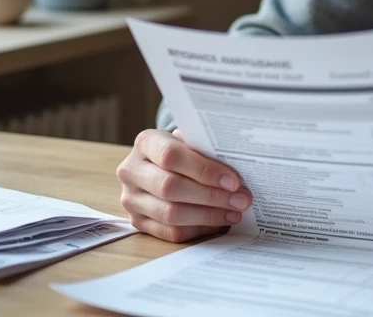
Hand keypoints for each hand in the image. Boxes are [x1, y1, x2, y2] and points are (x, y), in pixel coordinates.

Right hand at [117, 128, 252, 242]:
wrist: (158, 164)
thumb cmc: (182, 150)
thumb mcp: (190, 140)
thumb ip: (205, 149)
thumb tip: (239, 164)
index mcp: (145, 143)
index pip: (171, 155)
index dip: (204, 170)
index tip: (234, 180)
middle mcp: (131, 171)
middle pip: (170, 188)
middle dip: (211, 196)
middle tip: (241, 199)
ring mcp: (131, 200)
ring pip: (170, 214)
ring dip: (208, 215)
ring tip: (234, 213)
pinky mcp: (138, 223)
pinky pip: (170, 232)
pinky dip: (198, 229)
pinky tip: (218, 223)